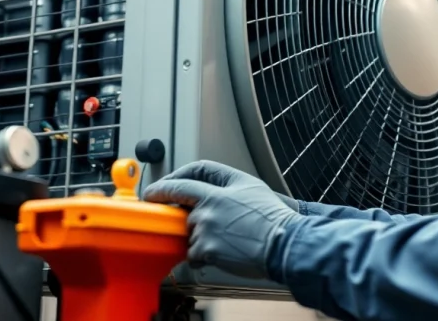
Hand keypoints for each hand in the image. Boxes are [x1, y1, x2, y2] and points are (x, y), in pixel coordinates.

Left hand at [143, 161, 301, 278]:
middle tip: (189, 221)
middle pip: (183, 210)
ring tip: (226, 240)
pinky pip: (194, 255)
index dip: (164, 185)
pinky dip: (203, 256)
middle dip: (182, 216)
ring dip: (200, 238)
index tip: (154, 192)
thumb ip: (223, 181)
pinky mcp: (206, 250)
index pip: (182, 182)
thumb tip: (203, 186)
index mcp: (218, 190)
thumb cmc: (272, 216)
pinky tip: (223, 254)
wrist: (283, 243)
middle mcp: (208, 207)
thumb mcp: (250, 186)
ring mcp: (205, 229)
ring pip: (189, 234)